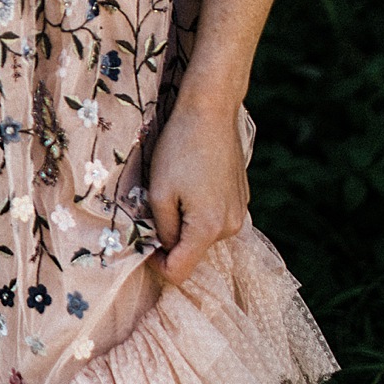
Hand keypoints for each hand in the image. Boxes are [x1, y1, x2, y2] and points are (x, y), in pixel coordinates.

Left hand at [146, 101, 249, 283]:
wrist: (210, 112)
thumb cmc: (179, 150)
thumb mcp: (159, 193)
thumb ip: (161, 228)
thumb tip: (164, 248)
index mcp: (208, 229)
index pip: (179, 271)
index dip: (156, 265)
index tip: (141, 245)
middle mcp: (230, 227)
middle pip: (191, 252)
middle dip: (169, 239)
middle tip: (153, 206)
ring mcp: (239, 213)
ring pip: (201, 235)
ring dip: (183, 222)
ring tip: (173, 189)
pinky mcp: (241, 200)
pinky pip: (213, 218)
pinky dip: (197, 210)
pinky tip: (191, 182)